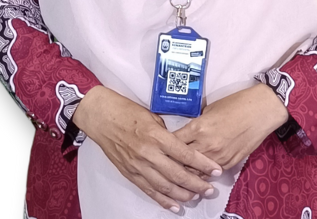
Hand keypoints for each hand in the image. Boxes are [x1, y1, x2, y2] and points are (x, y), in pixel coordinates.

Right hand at [72, 86, 222, 212]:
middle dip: (197, 184)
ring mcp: (138, 166)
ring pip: (165, 186)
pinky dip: (163, 200)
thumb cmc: (126, 110)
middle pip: (177, 174)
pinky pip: (149, 190)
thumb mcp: (151, 116)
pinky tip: (175, 206)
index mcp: (156, 135)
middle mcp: (148, 153)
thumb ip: (166, 132)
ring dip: (183, 194)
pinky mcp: (129, 173)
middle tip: (210, 190)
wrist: (100, 116)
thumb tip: (181, 143)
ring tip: (197, 197)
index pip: (184, 153)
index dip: (202, 164)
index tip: (216, 170)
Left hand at [173, 84, 288, 169]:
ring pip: (195, 172)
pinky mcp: (229, 163)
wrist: (261, 111)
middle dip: (172, 162)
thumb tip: (188, 132)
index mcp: (198, 128)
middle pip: (181, 161)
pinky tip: (198, 175)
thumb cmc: (235, 104)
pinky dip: (202, 174)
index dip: (165, 145)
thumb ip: (197, 123)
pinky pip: (211, 173)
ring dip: (187, 173)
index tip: (160, 146)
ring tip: (180, 174)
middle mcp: (206, 145)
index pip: (174, 142)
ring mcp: (218, 157)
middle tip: (166, 163)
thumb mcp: (210, 109)